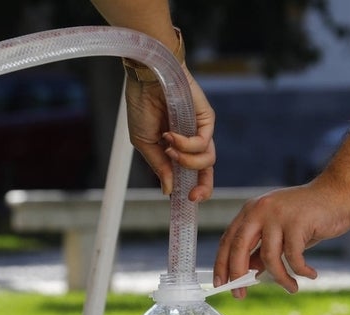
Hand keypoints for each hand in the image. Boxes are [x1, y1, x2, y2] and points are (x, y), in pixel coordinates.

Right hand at [124, 65, 215, 201]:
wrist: (146, 77)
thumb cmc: (142, 105)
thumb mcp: (145, 143)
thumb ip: (160, 166)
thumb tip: (169, 191)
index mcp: (177, 149)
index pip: (190, 175)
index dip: (190, 189)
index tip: (184, 202)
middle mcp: (191, 142)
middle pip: (207, 172)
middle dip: (203, 188)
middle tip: (192, 196)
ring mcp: (200, 131)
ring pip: (207, 160)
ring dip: (186, 161)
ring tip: (169, 149)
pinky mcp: (207, 119)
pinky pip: (204, 143)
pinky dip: (186, 145)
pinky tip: (171, 135)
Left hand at [213, 179, 349, 296]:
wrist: (338, 194)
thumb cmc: (309, 216)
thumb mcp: (280, 232)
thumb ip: (262, 249)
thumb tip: (246, 274)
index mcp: (251, 211)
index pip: (228, 240)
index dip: (221, 264)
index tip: (220, 284)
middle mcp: (260, 210)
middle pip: (239, 248)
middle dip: (237, 275)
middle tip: (239, 295)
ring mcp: (278, 215)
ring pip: (268, 257)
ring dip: (280, 278)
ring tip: (292, 287)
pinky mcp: (297, 222)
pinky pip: (293, 256)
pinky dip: (301, 270)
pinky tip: (310, 274)